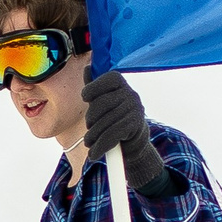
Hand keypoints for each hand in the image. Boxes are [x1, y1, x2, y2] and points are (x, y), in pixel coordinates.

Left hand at [83, 71, 168, 192]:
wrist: (134, 141)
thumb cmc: (114, 116)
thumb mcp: (104, 100)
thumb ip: (94, 85)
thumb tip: (87, 68)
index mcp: (120, 82)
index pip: (102, 81)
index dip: (91, 90)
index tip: (86, 99)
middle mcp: (130, 93)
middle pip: (99, 105)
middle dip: (90, 120)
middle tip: (89, 129)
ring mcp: (134, 108)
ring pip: (103, 123)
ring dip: (92, 137)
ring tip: (89, 143)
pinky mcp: (135, 125)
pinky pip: (111, 135)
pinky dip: (100, 147)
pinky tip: (94, 154)